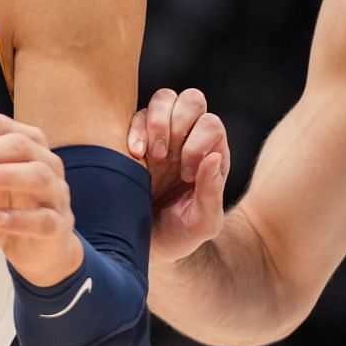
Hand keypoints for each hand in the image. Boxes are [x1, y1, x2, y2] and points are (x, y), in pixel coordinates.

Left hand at [0, 116, 82, 285]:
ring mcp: (56, 194)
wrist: (30, 248)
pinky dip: (20, 218)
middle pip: (19, 145)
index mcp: (27, 144)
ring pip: (37, 175)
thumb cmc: (3, 206)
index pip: (0, 127)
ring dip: (4, 174)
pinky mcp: (58, 226)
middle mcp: (47, 163)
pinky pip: (44, 219)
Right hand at [128, 87, 228, 263]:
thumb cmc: (179, 236)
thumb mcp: (203, 223)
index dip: (199, 144)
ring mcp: (160, 137)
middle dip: (180, 123)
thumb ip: (212, 193)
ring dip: (157, 121)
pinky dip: (134, 130)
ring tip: (152, 155)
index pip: (212, 124)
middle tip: (167, 157)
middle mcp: (188, 140)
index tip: (186, 176)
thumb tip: (212, 158)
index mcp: (211, 156)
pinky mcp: (133, 140)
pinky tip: (133, 155)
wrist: (143, 247)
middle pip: (192, 100)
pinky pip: (134, 115)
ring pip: (164, 98)